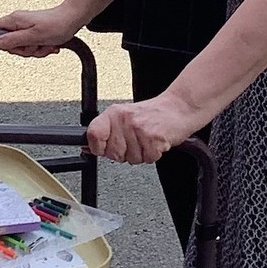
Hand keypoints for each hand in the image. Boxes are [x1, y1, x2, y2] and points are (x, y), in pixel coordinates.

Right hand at [0, 6, 83, 56]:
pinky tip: (49, 44)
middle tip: (34, 46)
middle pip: (9, 43)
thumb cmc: (58, 24)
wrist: (74, 18)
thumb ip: (14, 40)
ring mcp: (27, 27)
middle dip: (23, 50)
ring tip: (44, 44)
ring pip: (22, 47)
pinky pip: (32, 45)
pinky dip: (41, 48)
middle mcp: (19, 22)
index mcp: (15, 20)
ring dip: (35, 50)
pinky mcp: (35, 31)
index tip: (12, 47)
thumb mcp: (34, 36)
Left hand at [86, 95, 203, 164]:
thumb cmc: (152, 114)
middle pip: (112, 153)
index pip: (94, 134)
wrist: (178, 108)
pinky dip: (153, 155)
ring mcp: (139, 129)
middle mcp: (125, 120)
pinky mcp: (153, 139)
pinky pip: (147, 159)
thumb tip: (88, 148)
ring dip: (140, 154)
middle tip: (134, 141)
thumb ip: (106, 131)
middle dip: (124, 153)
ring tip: (146, 140)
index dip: (97, 147)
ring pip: (130, 159)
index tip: (103, 148)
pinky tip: (155, 142)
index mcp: (114, 113)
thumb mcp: (124, 116)